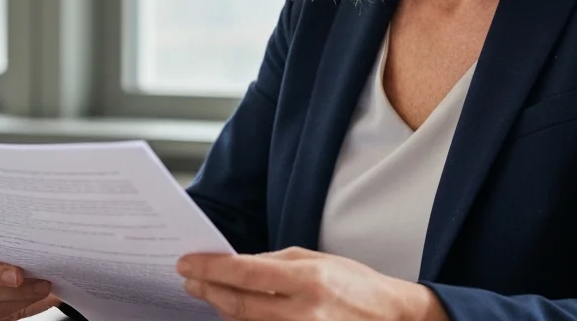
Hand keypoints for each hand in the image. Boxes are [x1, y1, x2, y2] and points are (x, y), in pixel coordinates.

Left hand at [176, 247, 447, 320]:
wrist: (390, 317)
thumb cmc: (353, 285)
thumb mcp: (316, 261)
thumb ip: (274, 263)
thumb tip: (234, 266)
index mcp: (307, 279)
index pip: (245, 272)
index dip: (210, 268)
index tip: (186, 263)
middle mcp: (304, 312)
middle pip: (238, 305)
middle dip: (208, 290)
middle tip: (189, 279)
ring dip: (222, 309)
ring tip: (210, 293)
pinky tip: (234, 313)